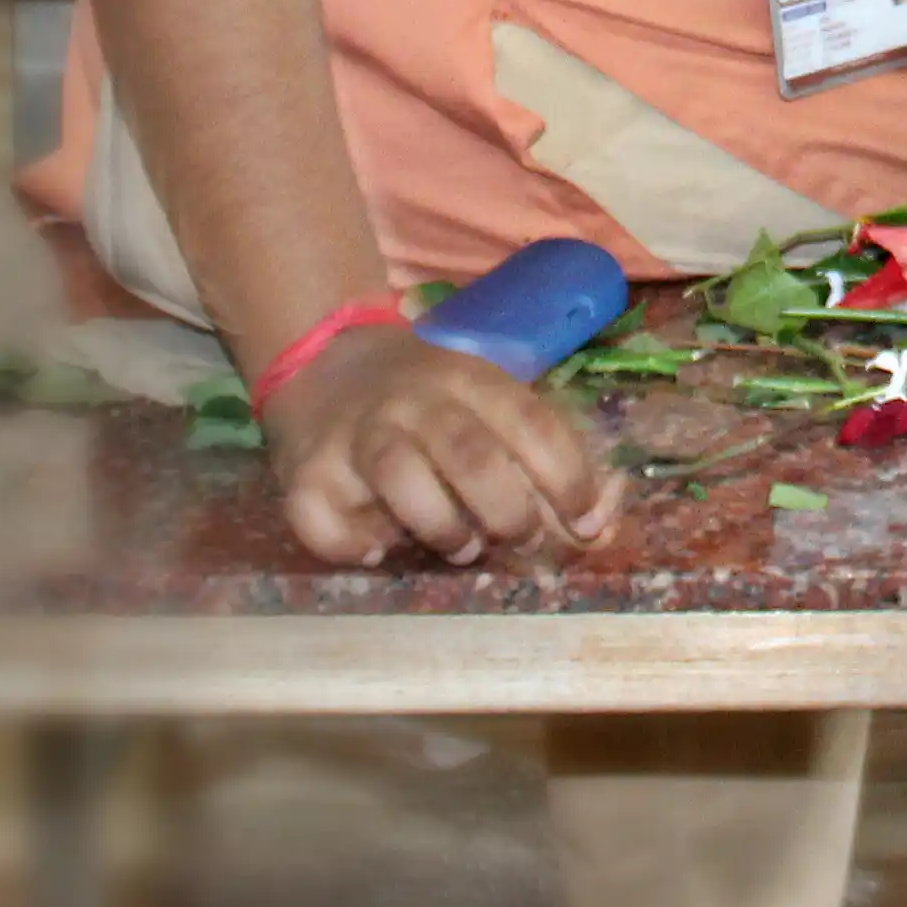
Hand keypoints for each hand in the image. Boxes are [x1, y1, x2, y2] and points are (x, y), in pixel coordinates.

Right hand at [258, 321, 608, 566]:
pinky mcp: (304, 473)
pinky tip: (377, 547)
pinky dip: (354, 546)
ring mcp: (354, 435)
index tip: (586, 522)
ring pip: (401, 479)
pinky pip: (323, 521)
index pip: (530, 421)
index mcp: (467, 378)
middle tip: (521, 539)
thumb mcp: (486, 401)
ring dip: (443, 528)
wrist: (323, 359)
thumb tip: (602, 525)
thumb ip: (543, 456)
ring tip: (461, 546)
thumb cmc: (428, 400)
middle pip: (470, 454)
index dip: (567, 477)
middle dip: (509, 511)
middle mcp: (411, 401)